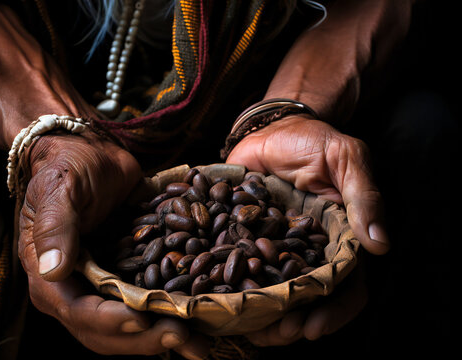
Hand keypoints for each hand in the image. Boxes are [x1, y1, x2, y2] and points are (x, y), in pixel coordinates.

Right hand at [17, 132, 209, 357]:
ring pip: (129, 326)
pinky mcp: (128, 275)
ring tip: (197, 343)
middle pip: (105, 331)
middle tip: (180, 335)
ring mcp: (104, 285)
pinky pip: (147, 303)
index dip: (108, 321)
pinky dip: (169, 315)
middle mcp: (76, 288)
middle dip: (142, 339)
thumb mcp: (58, 189)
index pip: (76, 310)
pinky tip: (198, 322)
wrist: (90, 153)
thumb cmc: (69, 166)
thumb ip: (54, 227)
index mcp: (50, 274)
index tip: (141, 320)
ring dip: (160, 337)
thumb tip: (53, 271)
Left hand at [226, 115, 386, 343]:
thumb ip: (363, 196)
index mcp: (337, 240)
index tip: (311, 328)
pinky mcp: (245, 239)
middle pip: (306, 298)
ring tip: (250, 328)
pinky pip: (239, 267)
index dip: (333, 311)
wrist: (272, 129)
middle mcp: (307, 251)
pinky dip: (233, 286)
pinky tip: (221, 299)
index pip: (345, 284)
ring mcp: (275, 248)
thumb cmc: (314, 141)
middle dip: (292, 322)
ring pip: (272, 291)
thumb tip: (380, 245)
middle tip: (275, 334)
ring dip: (263, 315)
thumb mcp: (346, 159)